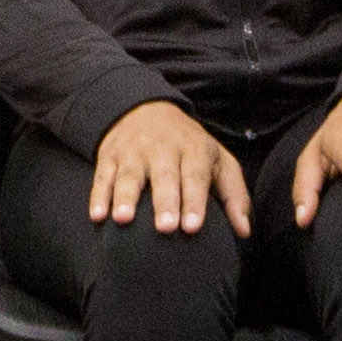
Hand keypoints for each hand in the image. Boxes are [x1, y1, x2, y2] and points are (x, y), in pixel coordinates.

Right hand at [90, 101, 250, 236]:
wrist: (144, 109)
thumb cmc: (189, 147)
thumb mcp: (219, 161)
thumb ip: (234, 195)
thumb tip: (244, 231)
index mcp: (193, 150)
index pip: (195, 175)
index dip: (194, 200)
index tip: (193, 227)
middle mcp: (162, 149)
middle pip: (164, 176)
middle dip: (164, 201)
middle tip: (165, 228)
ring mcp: (133, 152)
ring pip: (129, 175)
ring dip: (125, 197)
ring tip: (123, 219)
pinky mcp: (109, 156)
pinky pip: (102, 176)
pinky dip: (98, 196)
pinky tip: (97, 216)